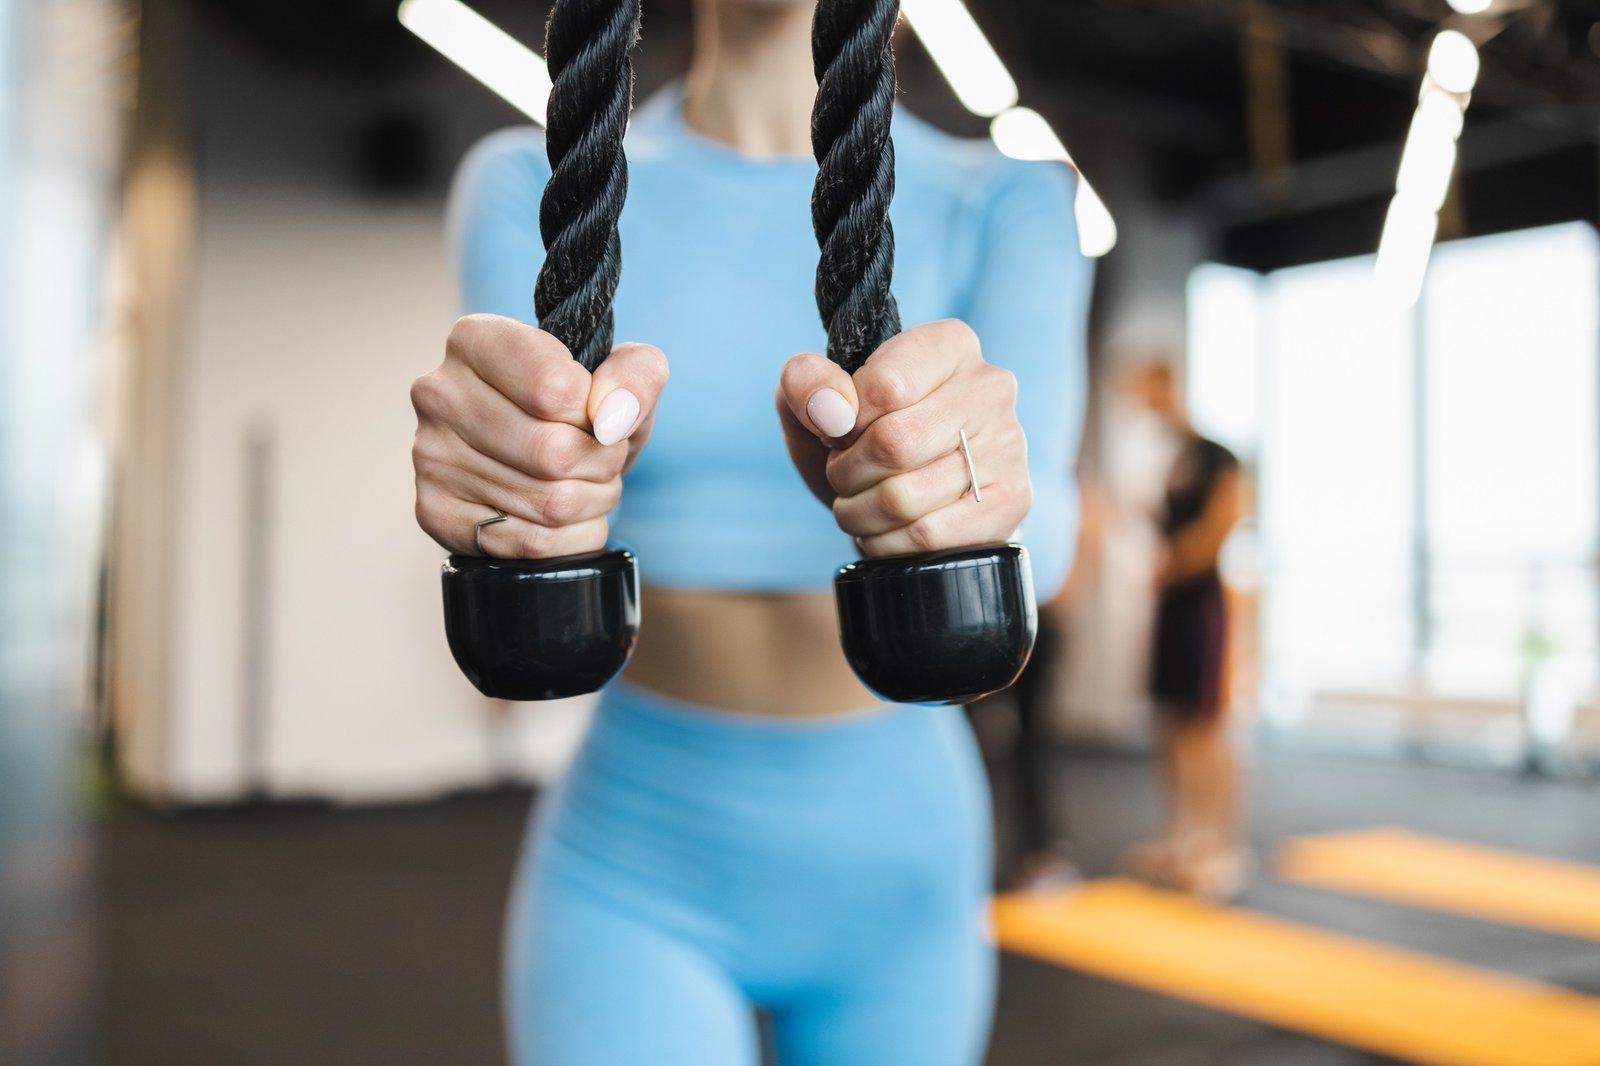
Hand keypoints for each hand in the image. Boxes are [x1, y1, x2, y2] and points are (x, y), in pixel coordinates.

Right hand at [411, 314, 667, 557]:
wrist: (545, 460)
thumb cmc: (583, 409)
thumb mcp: (626, 377)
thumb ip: (636, 374)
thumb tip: (612, 416)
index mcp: (476, 339)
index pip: (556, 389)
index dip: (598, 413)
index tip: (596, 413)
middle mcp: (439, 393)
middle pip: (553, 453)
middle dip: (601, 464)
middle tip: (600, 458)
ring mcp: (429, 456)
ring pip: (549, 504)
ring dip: (591, 502)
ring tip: (583, 484)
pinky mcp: (434, 512)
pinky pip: (531, 544)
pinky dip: (572, 538)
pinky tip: (566, 519)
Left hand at [776, 318, 1029, 556]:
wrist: (910, 494)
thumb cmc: (862, 437)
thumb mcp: (817, 401)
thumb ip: (805, 384)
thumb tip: (831, 411)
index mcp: (948, 344)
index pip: (884, 387)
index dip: (843, 422)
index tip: (839, 431)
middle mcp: (990, 387)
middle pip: (895, 443)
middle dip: (848, 471)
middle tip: (845, 474)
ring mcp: (1009, 446)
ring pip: (906, 497)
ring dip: (860, 512)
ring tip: (862, 503)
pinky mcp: (1011, 502)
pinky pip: (927, 536)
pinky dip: (886, 542)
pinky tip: (887, 529)